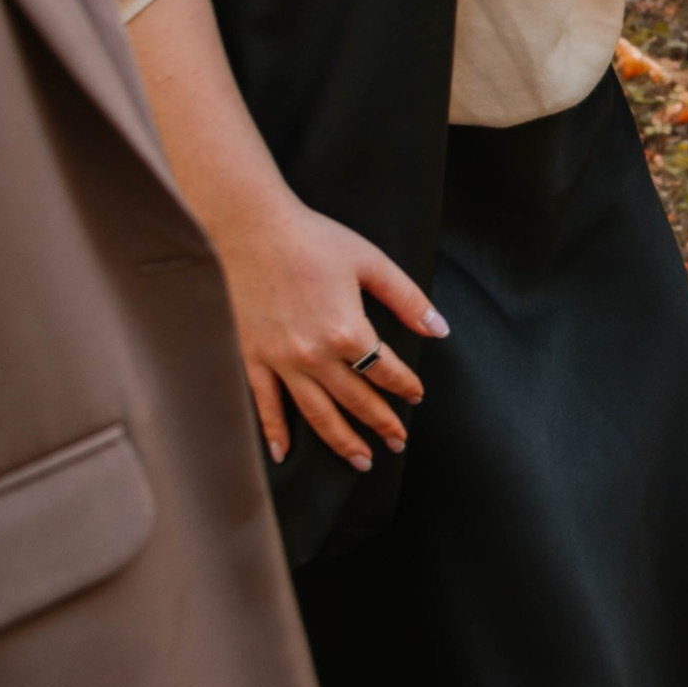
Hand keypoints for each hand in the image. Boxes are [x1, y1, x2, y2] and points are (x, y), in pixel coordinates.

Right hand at [209, 190, 441, 469]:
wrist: (248, 227)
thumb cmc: (311, 239)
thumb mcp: (370, 262)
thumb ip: (408, 299)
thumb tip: (439, 329)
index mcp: (348, 331)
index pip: (386, 371)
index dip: (406, 387)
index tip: (416, 396)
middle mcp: (314, 355)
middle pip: (356, 401)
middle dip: (381, 424)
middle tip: (397, 442)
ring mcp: (280, 361)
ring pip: (316, 414)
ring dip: (342, 441)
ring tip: (361, 460)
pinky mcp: (251, 358)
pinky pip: (264, 404)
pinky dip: (274, 432)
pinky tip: (284, 453)